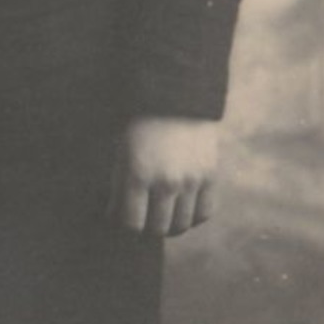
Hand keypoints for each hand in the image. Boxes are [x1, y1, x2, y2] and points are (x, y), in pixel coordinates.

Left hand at [107, 116, 219, 237]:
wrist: (176, 94)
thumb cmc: (141, 121)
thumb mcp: (121, 149)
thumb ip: (119, 184)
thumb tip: (114, 215)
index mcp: (137, 173)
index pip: (132, 223)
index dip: (126, 224)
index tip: (124, 218)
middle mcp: (165, 181)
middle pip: (157, 229)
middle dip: (148, 226)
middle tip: (144, 217)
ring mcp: (191, 180)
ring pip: (181, 225)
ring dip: (170, 225)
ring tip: (163, 216)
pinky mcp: (210, 175)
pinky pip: (204, 213)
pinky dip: (193, 217)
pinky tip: (183, 208)